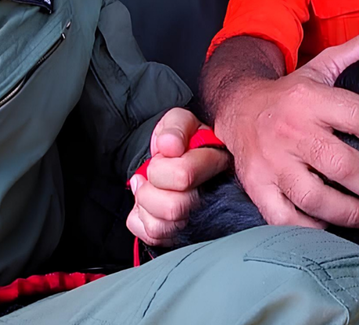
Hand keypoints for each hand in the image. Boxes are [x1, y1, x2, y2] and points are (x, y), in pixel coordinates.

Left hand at [127, 108, 230, 246]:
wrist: (173, 159)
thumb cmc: (180, 140)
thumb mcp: (178, 121)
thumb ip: (175, 126)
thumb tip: (170, 146)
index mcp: (216, 163)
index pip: (183, 176)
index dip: (160, 169)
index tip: (160, 158)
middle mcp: (214, 196)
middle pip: (175, 208)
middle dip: (150, 191)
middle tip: (151, 179)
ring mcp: (199, 219)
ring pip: (163, 227)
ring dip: (145, 206)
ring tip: (151, 191)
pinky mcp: (182, 235)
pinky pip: (153, 237)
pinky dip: (142, 220)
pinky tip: (149, 206)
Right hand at [214, 22, 358, 229]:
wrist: (237, 107)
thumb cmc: (290, 92)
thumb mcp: (322, 65)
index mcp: (310, 99)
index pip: (358, 117)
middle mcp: (291, 130)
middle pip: (341, 164)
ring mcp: (272, 162)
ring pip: (314, 196)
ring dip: (350, 213)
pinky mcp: (257, 186)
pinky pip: (284, 217)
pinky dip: (310, 228)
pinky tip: (334, 230)